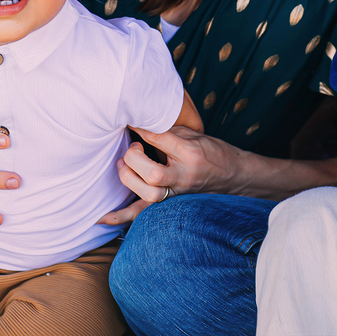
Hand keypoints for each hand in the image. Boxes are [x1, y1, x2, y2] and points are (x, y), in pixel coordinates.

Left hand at [97, 126, 240, 225]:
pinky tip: (102, 217)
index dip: (141, 129)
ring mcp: (177, 194)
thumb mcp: (194, 134)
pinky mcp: (170, 205)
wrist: (234, 176)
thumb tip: (138, 121)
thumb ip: (167, 130)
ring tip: (125, 164)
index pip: (160, 139)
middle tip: (133, 147)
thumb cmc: (212, 151)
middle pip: (152, 173)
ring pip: (148, 195)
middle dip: (134, 158)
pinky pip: (143, 215)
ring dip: (128, 178)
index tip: (128, 119)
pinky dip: (121, 216)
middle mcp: (184, 176)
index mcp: (191, 153)